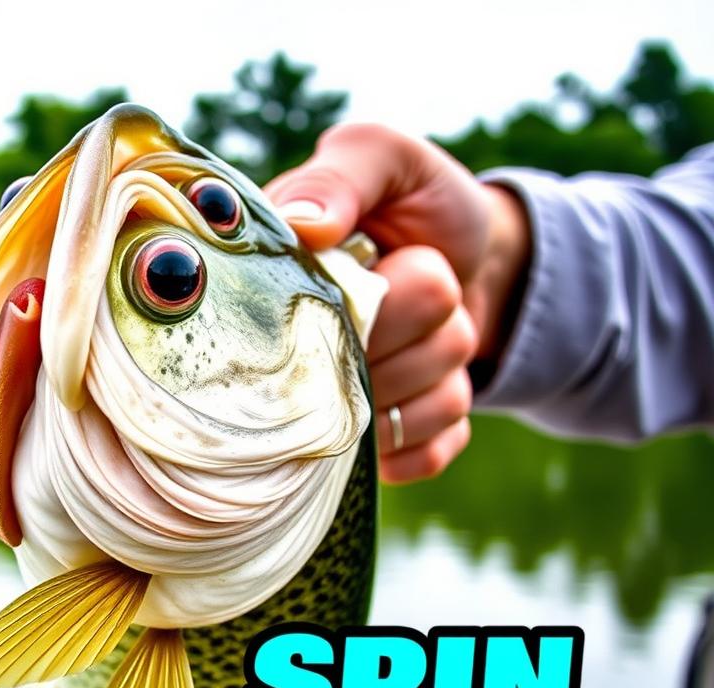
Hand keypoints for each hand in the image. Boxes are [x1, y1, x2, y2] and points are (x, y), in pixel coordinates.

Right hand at [266, 124, 529, 482]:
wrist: (487, 259)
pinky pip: (415, 458)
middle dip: (415, 321)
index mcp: (271, 294)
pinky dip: (442, 417)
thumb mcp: (385, 158)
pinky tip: (434, 379)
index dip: (350, 305)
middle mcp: (289, 363)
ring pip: (396, 417)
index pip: (290, 331)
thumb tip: (305, 228)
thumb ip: (342, 177)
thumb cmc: (423, 203)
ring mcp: (331, 418)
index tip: (377, 265)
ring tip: (430, 323)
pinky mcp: (377, 453)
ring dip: (439, 364)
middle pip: (358, 375)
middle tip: (422, 280)